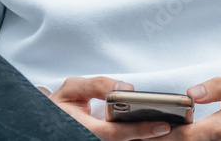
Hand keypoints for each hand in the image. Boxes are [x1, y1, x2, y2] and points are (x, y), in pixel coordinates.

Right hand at [47, 76, 171, 139]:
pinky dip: (138, 140)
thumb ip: (97, 85)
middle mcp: (89, 140)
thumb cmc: (60, 104)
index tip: (162, 125)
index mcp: (82, 128)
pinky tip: (155, 132)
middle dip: (149, 138)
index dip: (138, 130)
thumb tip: (126, 88)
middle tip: (174, 129)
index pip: (113, 133)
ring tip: (170, 131)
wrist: (45, 122)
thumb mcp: (72, 88)